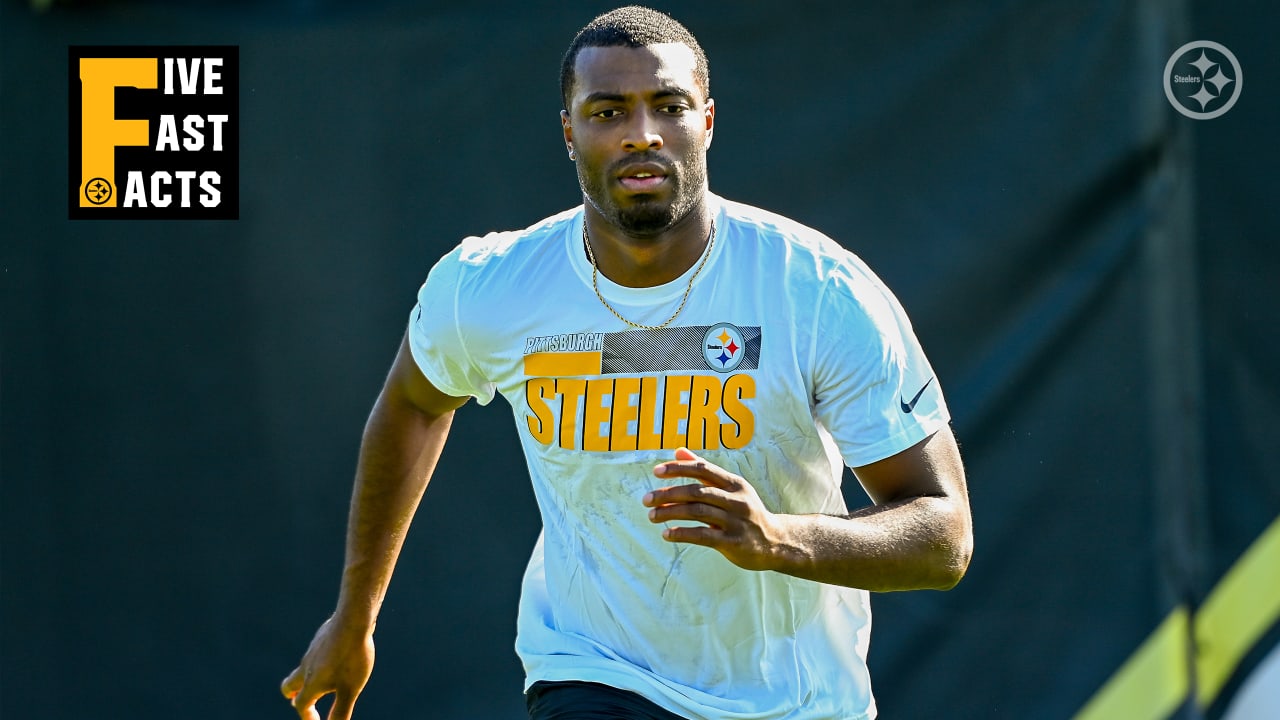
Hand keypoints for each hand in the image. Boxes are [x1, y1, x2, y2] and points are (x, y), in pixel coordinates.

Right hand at [280, 615, 374, 719]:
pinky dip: (321, 662)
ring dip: (310, 678)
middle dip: (295, 696)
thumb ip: (341, 711)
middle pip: (290, 685)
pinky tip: (338, 657)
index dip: (308, 717)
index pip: (301, 705)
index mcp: (311, 683)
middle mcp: (307, 666)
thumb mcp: (350, 689)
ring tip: (328, 681)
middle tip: (307, 702)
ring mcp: (313, 650)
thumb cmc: (352, 657)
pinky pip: (316, 654)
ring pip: (304, 668)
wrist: (353, 620)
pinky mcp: (321, 637)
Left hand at [642, 448, 789, 571]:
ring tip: (652, 515)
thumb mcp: (731, 488)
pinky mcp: (733, 542)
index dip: (679, 468)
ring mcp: (735, 521)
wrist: (775, 541)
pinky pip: (703, 536)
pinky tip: (667, 534)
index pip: (703, 470)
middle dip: (668, 494)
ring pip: (697, 512)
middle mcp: (736, 500)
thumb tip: (678, 450)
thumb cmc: (746, 511)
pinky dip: (682, 533)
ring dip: (670, 512)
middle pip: (696, 492)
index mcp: (734, 483)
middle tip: (646, 499)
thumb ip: (704, 471)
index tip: (656, 471)